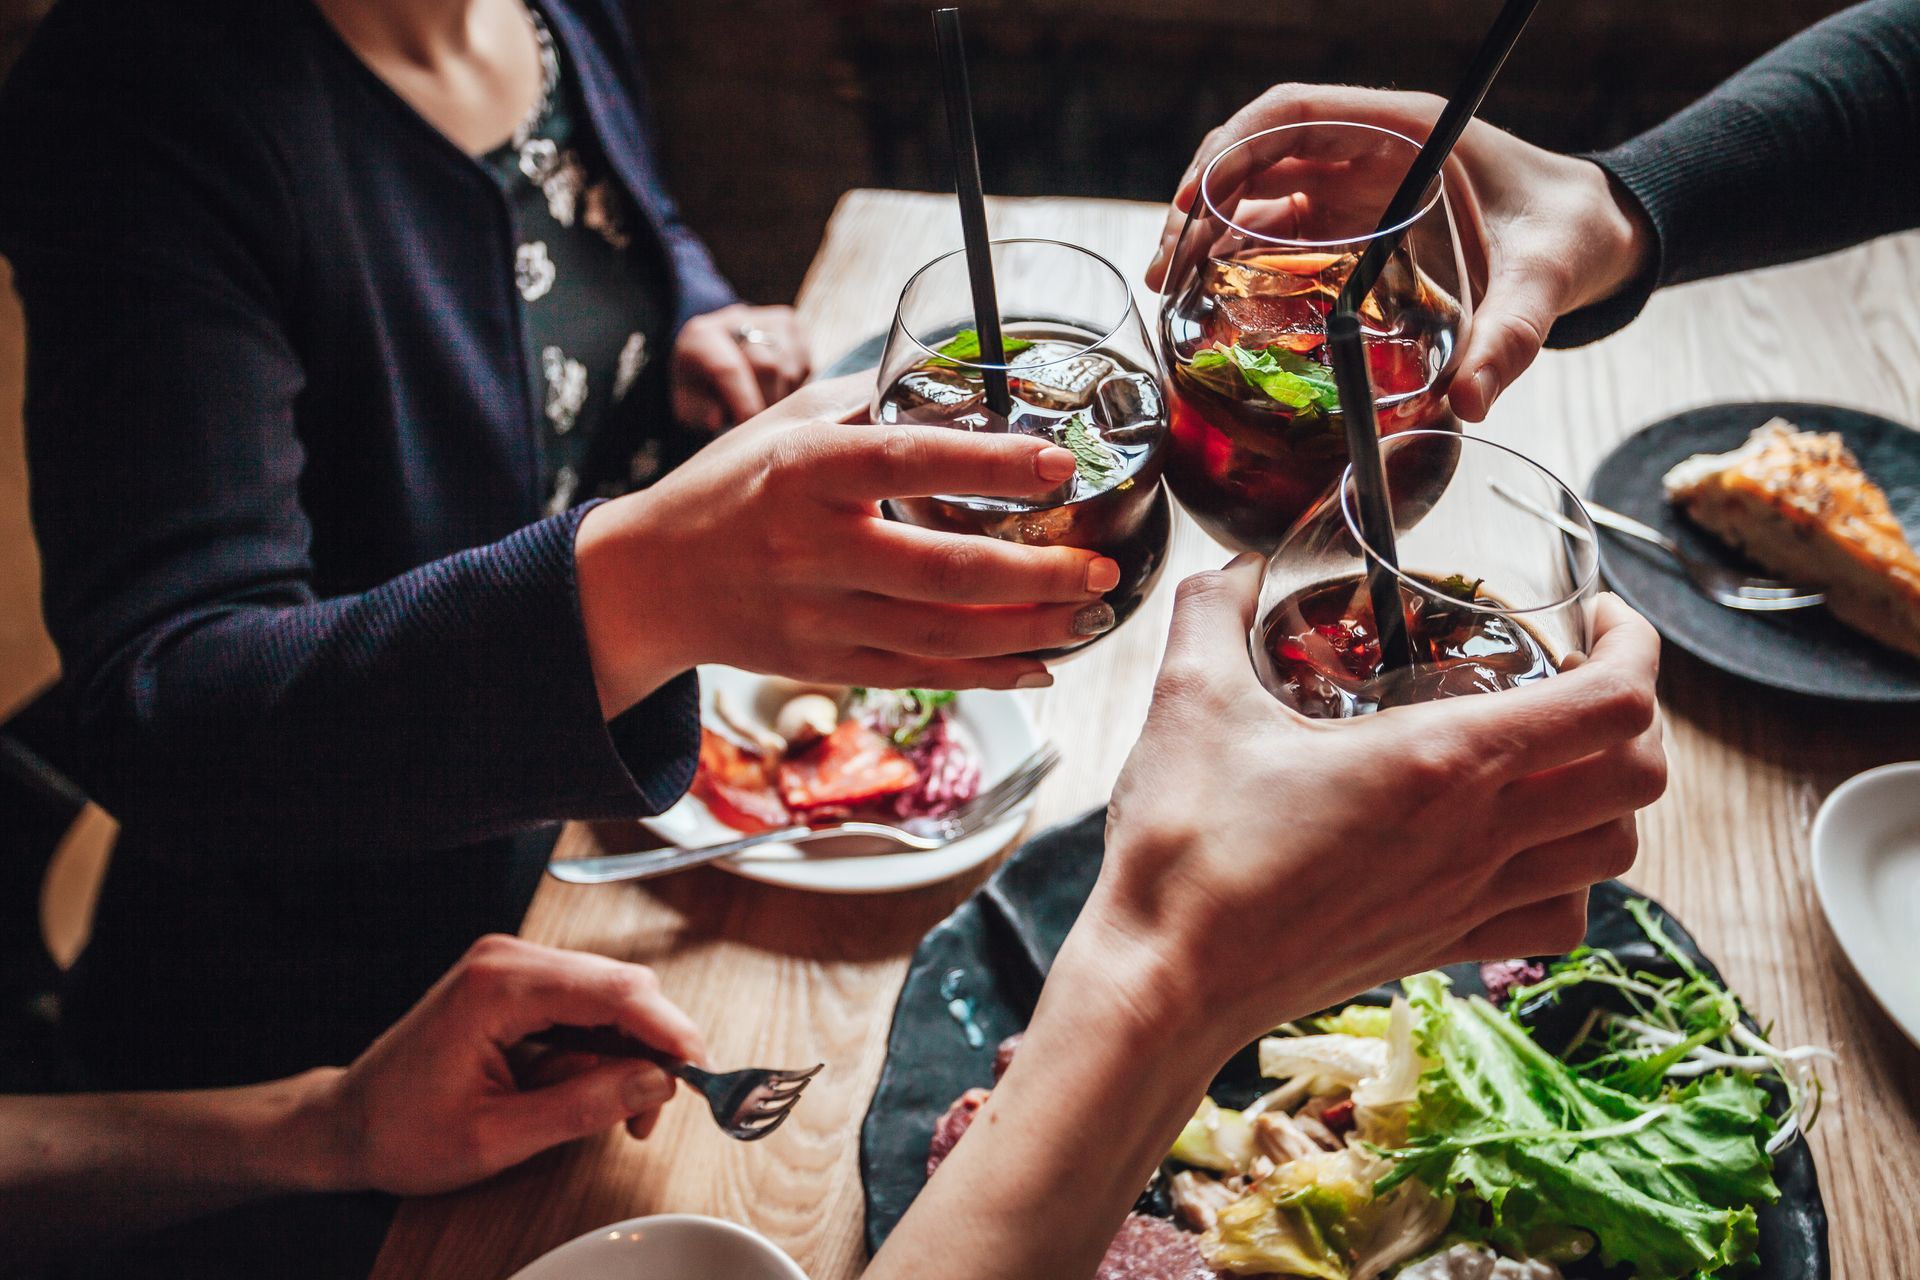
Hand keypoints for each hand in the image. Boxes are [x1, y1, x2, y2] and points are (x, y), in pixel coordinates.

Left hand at [315, 936, 705, 1196]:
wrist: (345, 1124)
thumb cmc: (402, 1131)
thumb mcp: (497, 1137)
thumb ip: (583, 1106)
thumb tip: (656, 1083)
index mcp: (499, 987)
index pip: (615, 991)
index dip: (669, 1030)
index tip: (700, 1072)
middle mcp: (509, 959)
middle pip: (621, 987)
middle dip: (651, 1049)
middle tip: (648, 1115)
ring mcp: (511, 965)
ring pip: (609, 996)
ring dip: (626, 1053)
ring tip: (610, 1114)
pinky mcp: (515, 981)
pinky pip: (584, 1004)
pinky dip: (600, 1046)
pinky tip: (584, 1088)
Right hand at [576, 374, 1120, 714]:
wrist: (648, 583)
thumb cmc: (727, 488)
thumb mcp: (786, 424)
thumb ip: (874, 406)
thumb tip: (970, 381)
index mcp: (805, 470)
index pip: (911, 461)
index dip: (992, 464)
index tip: (1061, 463)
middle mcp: (811, 547)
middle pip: (943, 572)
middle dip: (1037, 577)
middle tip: (1103, 569)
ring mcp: (817, 616)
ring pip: (941, 636)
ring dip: (1029, 631)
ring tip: (1092, 615)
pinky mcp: (824, 664)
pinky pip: (920, 676)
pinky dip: (988, 674)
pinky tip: (1042, 663)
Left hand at [671, 303, 811, 429]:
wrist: (722, 349)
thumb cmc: (704, 384)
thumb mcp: (690, 401)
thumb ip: (701, 411)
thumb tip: (717, 419)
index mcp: (702, 336)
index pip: (728, 368)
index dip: (743, 402)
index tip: (749, 426)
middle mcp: (738, 319)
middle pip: (767, 366)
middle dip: (768, 403)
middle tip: (762, 426)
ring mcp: (772, 321)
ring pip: (790, 371)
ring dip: (782, 398)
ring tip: (766, 406)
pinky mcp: (796, 328)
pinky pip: (805, 368)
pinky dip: (794, 388)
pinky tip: (778, 391)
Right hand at [1070, 554, 1665, 1058]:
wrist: (1167, 979)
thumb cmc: (1183, 844)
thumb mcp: (1190, 699)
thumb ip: (1214, 611)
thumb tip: (1238, 562)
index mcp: (1440, 761)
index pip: (1612, 702)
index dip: (1634, 645)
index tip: (1595, 616)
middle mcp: (1478, 836)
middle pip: (1640, 778)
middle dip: (1633, 714)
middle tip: (1572, 677)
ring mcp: (1467, 901)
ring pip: (1613, 853)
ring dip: (1607, 795)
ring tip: (1553, 757)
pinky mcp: (1442, 947)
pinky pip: (1557, 921)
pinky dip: (1569, 879)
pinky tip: (1517, 847)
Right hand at [1145, 85, 1654, 421]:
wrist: (1593, 235)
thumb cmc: (1569, 234)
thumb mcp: (1545, 280)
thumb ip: (1510, 337)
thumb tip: (1468, 402)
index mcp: (1402, 130)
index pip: (1290, 114)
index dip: (1231, 152)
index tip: (1191, 203)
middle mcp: (1366, 148)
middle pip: (1254, 154)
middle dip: (1199, 203)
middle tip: (1167, 269)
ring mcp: (1354, 183)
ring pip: (1256, 190)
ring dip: (1209, 232)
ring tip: (1173, 289)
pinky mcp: (1352, 220)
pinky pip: (1279, 226)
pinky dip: (1241, 255)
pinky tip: (1216, 296)